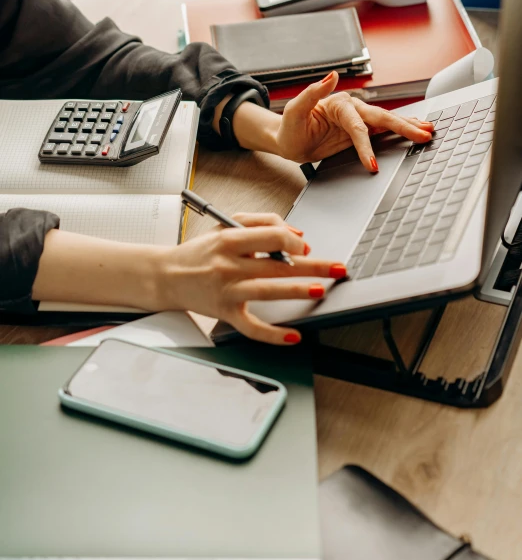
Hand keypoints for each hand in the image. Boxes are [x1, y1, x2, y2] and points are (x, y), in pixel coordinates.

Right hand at [153, 213, 346, 344]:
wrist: (166, 275)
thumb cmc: (200, 252)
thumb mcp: (225, 226)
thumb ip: (261, 223)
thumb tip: (297, 235)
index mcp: (230, 240)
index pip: (273, 236)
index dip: (295, 241)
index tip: (306, 247)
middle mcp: (229, 265)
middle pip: (278, 264)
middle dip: (312, 266)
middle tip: (337, 268)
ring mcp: (227, 291)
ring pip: (269, 291)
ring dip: (297, 290)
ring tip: (319, 290)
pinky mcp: (225, 313)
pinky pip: (252, 327)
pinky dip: (273, 334)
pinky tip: (293, 336)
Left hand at [275, 71, 433, 169]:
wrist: (289, 140)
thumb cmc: (290, 127)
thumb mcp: (294, 110)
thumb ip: (312, 92)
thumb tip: (332, 75)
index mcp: (339, 103)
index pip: (357, 126)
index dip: (365, 145)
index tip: (372, 164)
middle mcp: (352, 109)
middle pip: (381, 118)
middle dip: (403, 128)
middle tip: (423, 135)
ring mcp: (358, 120)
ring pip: (387, 122)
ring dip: (408, 126)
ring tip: (428, 130)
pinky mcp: (360, 131)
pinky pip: (383, 131)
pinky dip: (401, 131)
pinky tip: (415, 131)